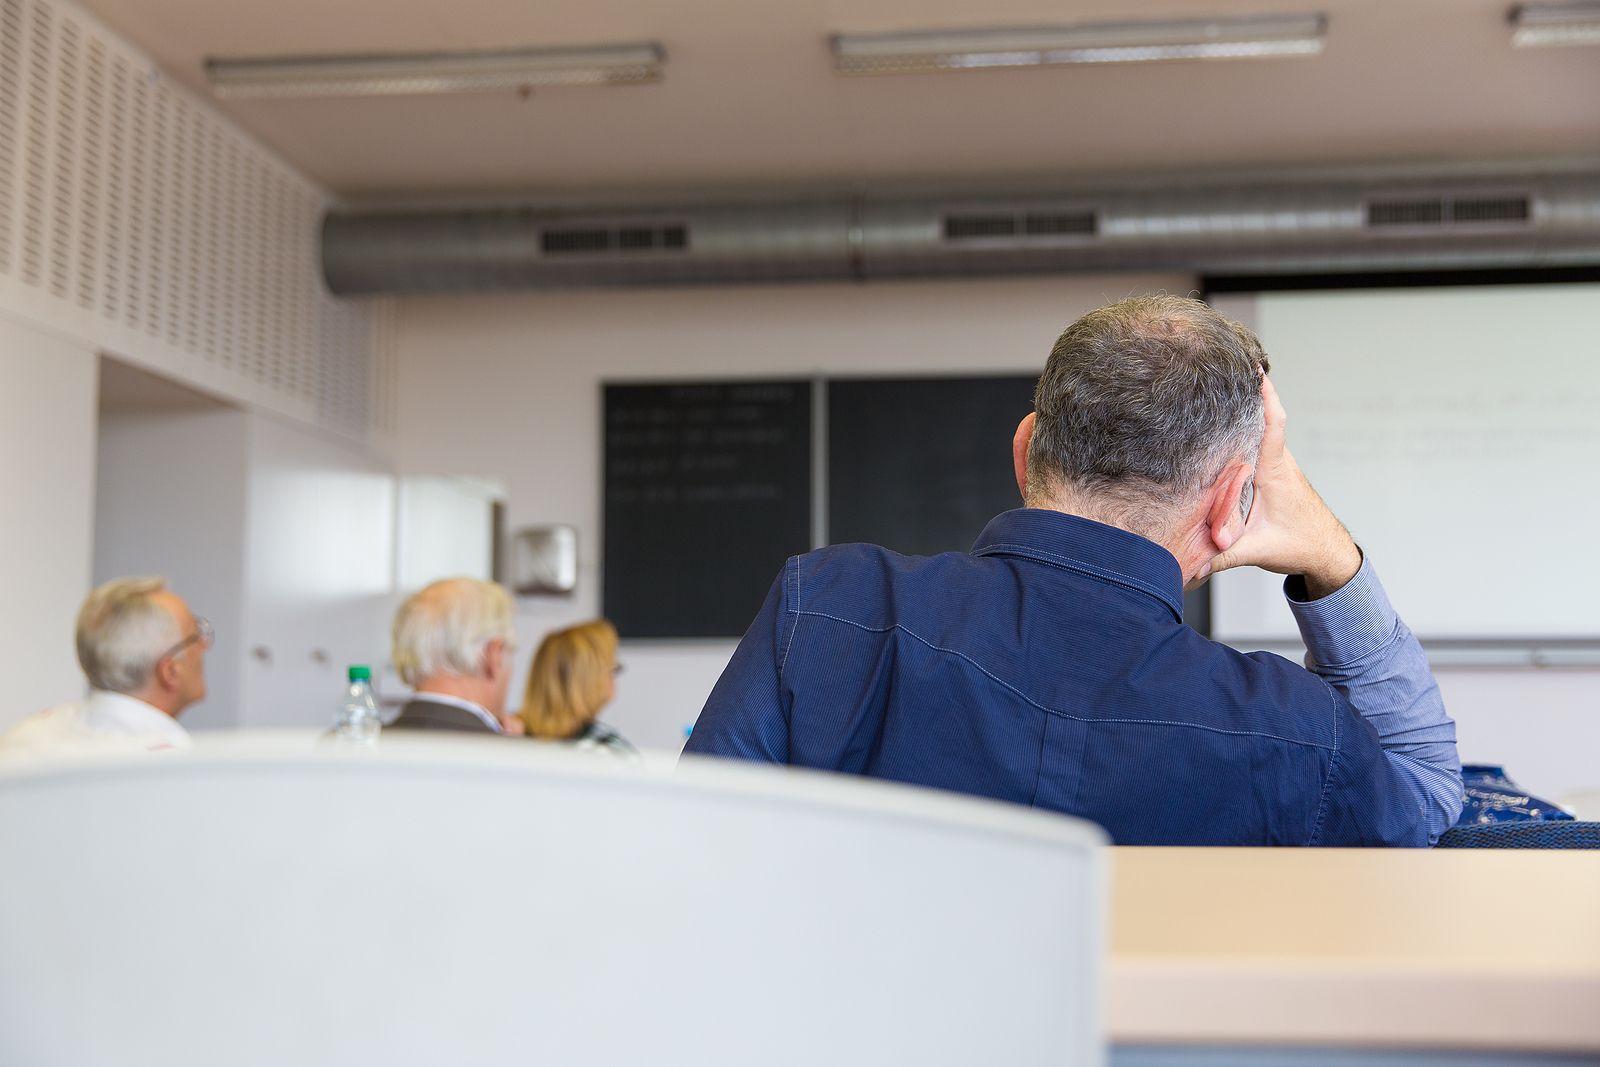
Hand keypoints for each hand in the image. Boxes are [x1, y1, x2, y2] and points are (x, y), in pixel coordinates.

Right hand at [1203, 375, 1360, 598]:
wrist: (1328, 551)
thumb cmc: (1301, 544)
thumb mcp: (1257, 551)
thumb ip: (1222, 555)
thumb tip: (1189, 561)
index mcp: (1275, 472)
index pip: (1272, 425)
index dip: (1265, 396)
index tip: (1254, 370)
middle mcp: (1278, 462)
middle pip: (1260, 419)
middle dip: (1243, 394)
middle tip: (1217, 372)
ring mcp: (1277, 465)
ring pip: (1258, 432)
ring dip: (1241, 413)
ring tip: (1214, 394)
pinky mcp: (1273, 472)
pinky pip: (1257, 444)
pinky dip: (1242, 432)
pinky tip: (1222, 430)